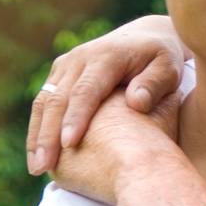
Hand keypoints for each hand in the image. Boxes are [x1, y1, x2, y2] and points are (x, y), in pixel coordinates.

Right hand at [27, 15, 185, 174]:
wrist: (145, 38)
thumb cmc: (161, 60)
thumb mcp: (168, 68)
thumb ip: (155, 83)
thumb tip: (136, 102)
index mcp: (107, 56)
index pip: (86, 90)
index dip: (76, 117)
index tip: (70, 144)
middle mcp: (80, 58)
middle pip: (57, 99)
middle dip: (48, 134)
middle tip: (42, 166)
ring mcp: (66, 66)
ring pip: (44, 102)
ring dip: (37, 135)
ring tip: (37, 167)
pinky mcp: (59, 75)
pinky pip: (43, 103)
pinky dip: (39, 129)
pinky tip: (38, 155)